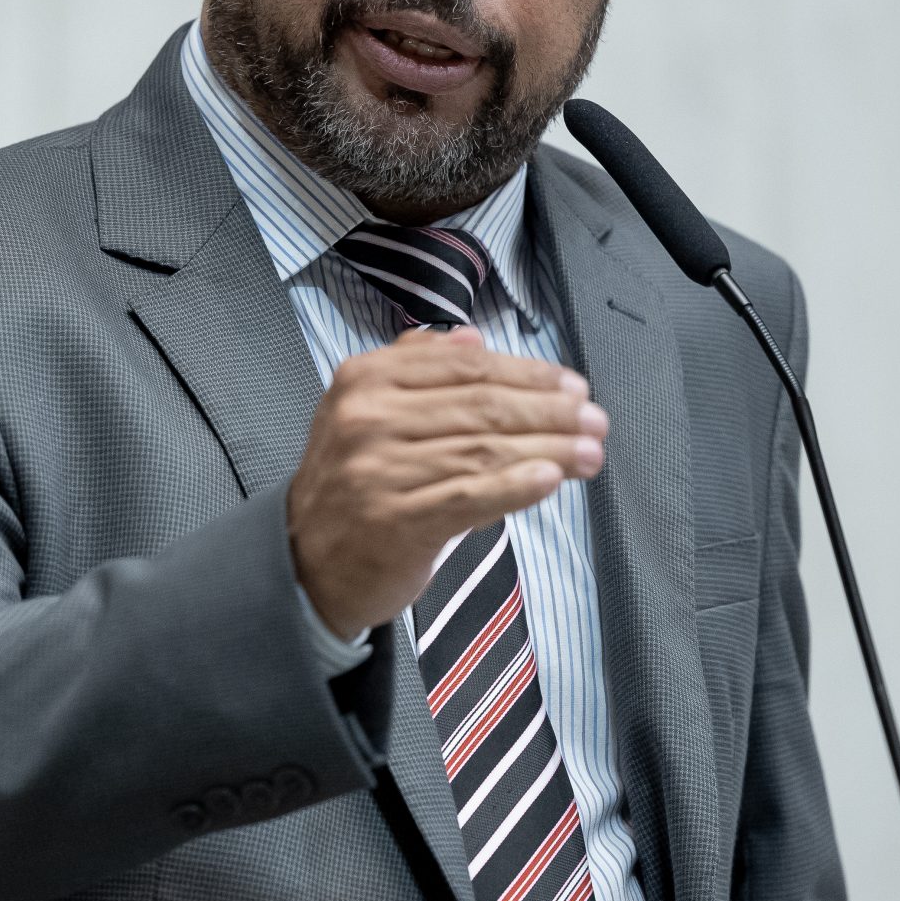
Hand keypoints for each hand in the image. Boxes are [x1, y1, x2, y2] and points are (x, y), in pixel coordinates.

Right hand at [286, 326, 608, 640]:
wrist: (304, 562)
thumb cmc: (351, 483)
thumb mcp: (364, 410)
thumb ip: (415, 368)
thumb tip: (474, 338)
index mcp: (365, 379)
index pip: (465, 367)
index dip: (528, 373)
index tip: (572, 385)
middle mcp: (368, 419)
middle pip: (482, 407)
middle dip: (550, 411)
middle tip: (595, 419)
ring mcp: (379, 471)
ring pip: (484, 451)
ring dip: (550, 449)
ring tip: (591, 451)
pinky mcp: (396, 521)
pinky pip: (470, 496)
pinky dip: (517, 486)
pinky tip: (553, 477)